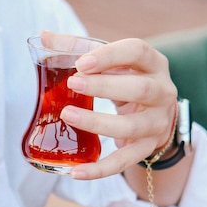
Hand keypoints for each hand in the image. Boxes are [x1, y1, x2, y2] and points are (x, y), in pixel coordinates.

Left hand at [41, 31, 177, 179]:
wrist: (156, 116)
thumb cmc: (127, 81)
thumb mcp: (111, 64)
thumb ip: (79, 49)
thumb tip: (44, 36)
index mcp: (153, 64)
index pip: (138, 52)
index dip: (111, 56)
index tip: (82, 62)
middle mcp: (162, 92)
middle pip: (140, 88)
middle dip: (105, 86)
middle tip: (72, 83)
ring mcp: (157, 123)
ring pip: (132, 126)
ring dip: (99, 122)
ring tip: (68, 115)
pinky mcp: (146, 148)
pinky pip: (124, 161)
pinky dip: (99, 169)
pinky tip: (76, 171)